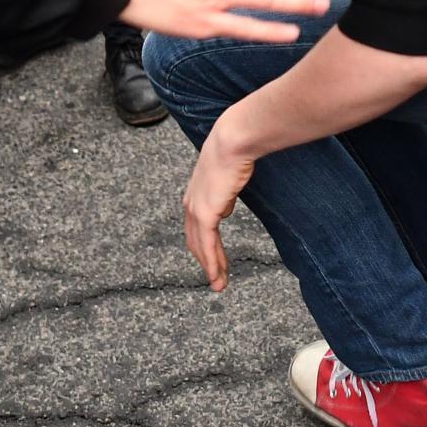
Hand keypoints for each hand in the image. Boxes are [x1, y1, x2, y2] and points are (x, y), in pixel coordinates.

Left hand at [182, 125, 255, 290]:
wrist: (232, 141)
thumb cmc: (235, 150)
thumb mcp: (228, 175)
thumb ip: (224, 194)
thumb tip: (225, 210)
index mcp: (196, 193)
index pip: (197, 226)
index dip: (204, 245)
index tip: (214, 259)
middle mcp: (192, 203)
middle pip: (195, 241)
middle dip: (206, 261)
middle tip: (216, 279)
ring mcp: (196, 209)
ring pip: (200, 247)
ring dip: (210, 267)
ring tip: (219, 284)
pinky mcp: (205, 214)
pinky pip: (208, 245)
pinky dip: (212, 263)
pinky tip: (217, 275)